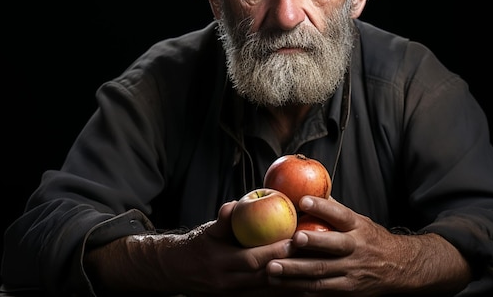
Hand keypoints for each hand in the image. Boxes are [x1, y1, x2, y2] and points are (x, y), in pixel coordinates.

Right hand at [85, 201, 296, 295]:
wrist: (177, 272)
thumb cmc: (197, 246)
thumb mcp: (208, 231)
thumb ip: (223, 220)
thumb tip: (235, 204)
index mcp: (221, 263)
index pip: (253, 259)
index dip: (275, 251)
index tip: (296, 239)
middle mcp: (228, 284)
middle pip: (265, 279)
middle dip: (290, 269)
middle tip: (314, 256)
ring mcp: (234, 295)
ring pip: (268, 293)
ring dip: (291, 286)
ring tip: (315, 276)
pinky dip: (282, 293)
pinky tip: (300, 288)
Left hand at [264, 196, 471, 295]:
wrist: (399, 267)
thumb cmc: (371, 239)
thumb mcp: (359, 220)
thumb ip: (334, 208)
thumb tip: (308, 188)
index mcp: (358, 227)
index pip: (340, 215)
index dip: (322, 208)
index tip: (303, 200)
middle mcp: (356, 249)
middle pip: (332, 246)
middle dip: (311, 244)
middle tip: (290, 240)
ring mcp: (351, 271)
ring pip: (321, 272)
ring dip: (295, 271)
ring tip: (273, 268)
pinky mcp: (346, 290)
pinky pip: (320, 290)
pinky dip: (299, 289)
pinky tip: (281, 285)